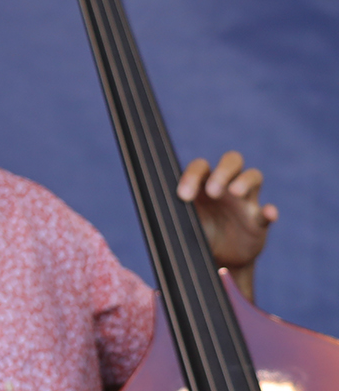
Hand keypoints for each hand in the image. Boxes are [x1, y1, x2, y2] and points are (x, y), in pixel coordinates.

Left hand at [178, 150, 275, 299]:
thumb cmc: (197, 233)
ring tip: (234, 193)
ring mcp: (245, 201)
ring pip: (253, 176)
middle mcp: (226, 186)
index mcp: (204, 183)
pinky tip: (267, 213)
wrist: (219, 260)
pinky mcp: (259, 220)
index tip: (183, 196)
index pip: (200, 167)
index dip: (192, 176)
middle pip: (232, 160)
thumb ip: (172, 212)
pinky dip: (270, 211)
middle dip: (223, 171)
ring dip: (244, 181)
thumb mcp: (182, 222)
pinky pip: (268, 211)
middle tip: (212, 192)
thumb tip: (150, 207)